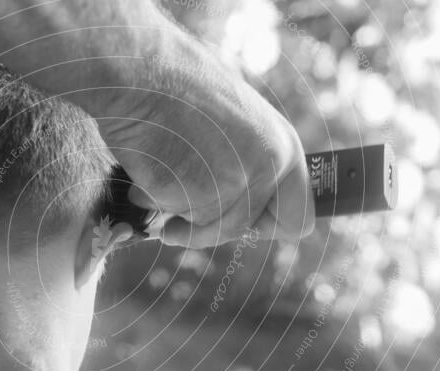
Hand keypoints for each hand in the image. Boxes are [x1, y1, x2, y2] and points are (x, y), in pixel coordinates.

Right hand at [90, 46, 314, 248]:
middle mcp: (266, 169)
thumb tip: (244, 203)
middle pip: (242, 229)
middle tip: (184, 212)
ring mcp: (231, 184)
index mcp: (285, 148)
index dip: (266, 224)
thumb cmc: (180, 87)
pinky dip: (151, 202)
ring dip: (175, 216)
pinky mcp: (195, 195)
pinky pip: (172, 217)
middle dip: (209, 225)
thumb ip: (250, 160)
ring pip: (204, 230)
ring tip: (157, 181)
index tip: (241, 220)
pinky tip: (145, 172)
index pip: (298, 220)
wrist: (141, 72)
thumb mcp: (237, 119)